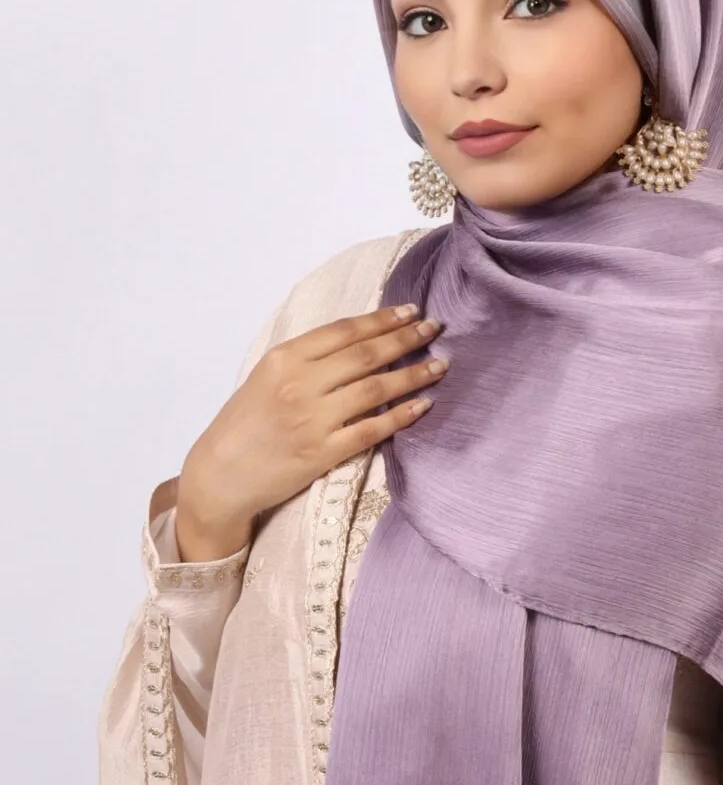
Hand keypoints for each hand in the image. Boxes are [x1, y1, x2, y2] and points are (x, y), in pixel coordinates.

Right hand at [174, 305, 446, 561]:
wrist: (221, 474)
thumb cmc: (245, 422)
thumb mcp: (267, 375)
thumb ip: (308, 358)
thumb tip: (360, 339)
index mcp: (285, 358)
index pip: (345, 331)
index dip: (382, 319)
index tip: (411, 310)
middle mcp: (300, 384)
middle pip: (366, 355)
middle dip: (406, 339)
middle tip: (433, 329)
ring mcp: (313, 419)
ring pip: (376, 389)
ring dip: (413, 375)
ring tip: (439, 366)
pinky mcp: (322, 453)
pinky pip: (372, 429)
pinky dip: (401, 416)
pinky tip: (422, 405)